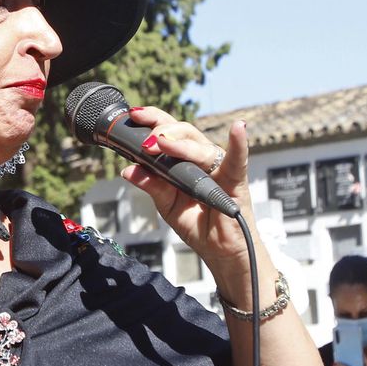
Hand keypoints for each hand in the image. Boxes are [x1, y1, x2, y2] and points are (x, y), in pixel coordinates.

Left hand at [119, 110, 252, 272]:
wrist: (219, 250)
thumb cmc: (197, 223)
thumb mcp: (167, 205)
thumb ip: (151, 185)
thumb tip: (128, 170)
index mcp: (184, 160)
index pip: (169, 132)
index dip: (153, 120)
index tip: (134, 115)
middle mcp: (202, 158)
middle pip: (184, 133)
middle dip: (162, 133)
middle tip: (146, 144)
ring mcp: (219, 166)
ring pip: (200, 147)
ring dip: (180, 145)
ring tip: (162, 144)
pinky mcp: (236, 179)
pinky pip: (237, 159)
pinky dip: (239, 143)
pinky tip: (238, 128)